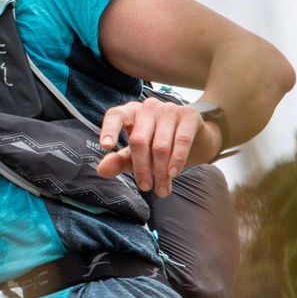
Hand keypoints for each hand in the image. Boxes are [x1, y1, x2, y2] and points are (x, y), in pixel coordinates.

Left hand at [94, 98, 219, 197]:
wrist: (195, 140)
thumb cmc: (158, 146)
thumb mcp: (135, 155)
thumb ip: (119, 161)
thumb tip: (101, 170)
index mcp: (131, 113)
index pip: (115, 115)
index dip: (109, 130)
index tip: (106, 147)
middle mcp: (148, 107)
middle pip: (139, 140)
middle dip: (141, 168)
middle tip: (145, 188)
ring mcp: (169, 109)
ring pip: (160, 145)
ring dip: (160, 172)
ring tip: (161, 190)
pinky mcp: (189, 115)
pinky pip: (181, 140)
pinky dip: (177, 160)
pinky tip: (173, 174)